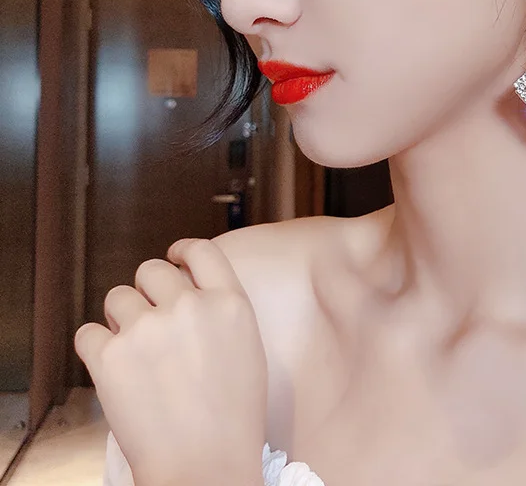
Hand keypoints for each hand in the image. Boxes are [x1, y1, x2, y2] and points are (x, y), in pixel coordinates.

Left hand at [74, 238, 268, 485]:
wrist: (205, 465)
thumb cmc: (233, 416)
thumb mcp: (248, 346)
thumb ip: (223, 309)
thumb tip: (190, 288)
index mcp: (228, 302)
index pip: (201, 250)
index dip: (182, 251)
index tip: (173, 257)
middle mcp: (188, 307)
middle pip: (152, 269)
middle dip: (147, 289)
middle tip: (150, 317)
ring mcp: (147, 330)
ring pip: (117, 296)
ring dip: (121, 317)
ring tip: (133, 349)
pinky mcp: (110, 358)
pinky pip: (88, 332)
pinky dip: (96, 347)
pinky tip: (112, 366)